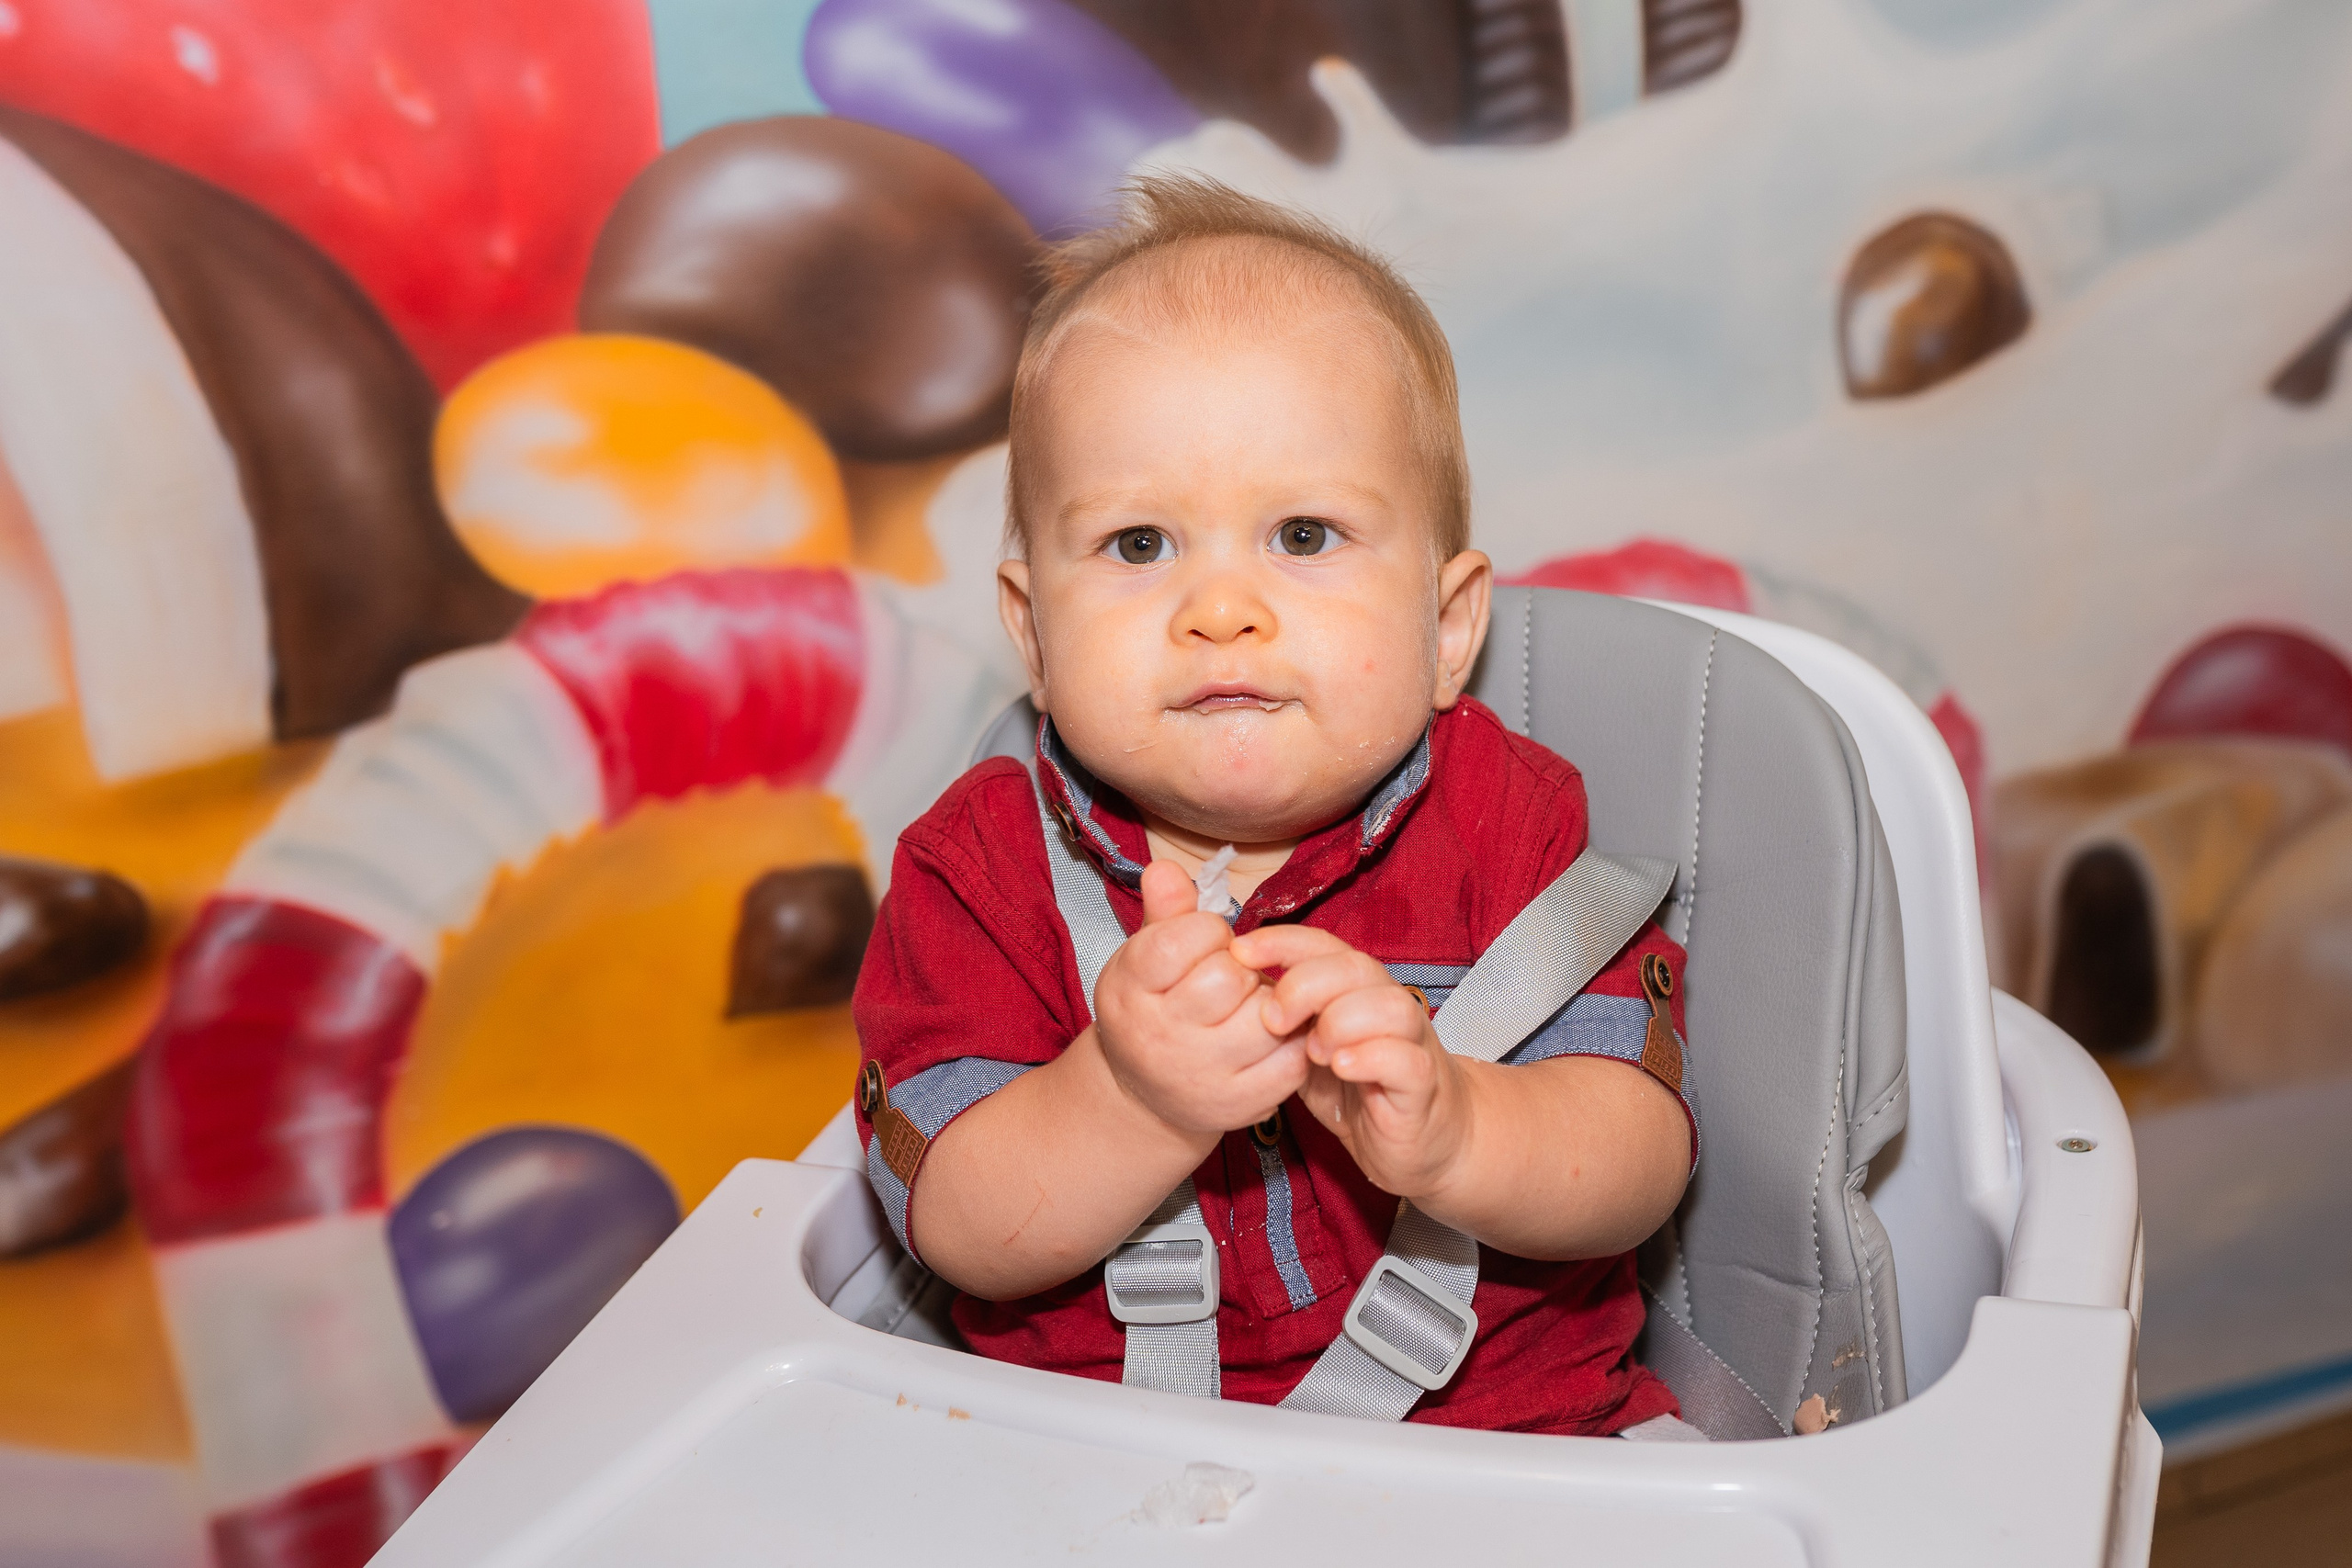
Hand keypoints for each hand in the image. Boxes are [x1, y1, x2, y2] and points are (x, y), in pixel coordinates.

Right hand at [1091, 860, 1306, 1139]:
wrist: (1144, 1096)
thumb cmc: (1153, 1008)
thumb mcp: (1145, 957)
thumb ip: (1163, 911)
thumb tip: (1166, 868)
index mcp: (1128, 990)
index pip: (1183, 940)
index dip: (1208, 932)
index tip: (1203, 945)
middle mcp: (1157, 1038)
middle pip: (1228, 978)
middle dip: (1239, 967)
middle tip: (1230, 979)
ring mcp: (1199, 1077)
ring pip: (1265, 1017)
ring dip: (1269, 1002)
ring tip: (1249, 1006)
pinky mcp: (1239, 1105)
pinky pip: (1290, 1059)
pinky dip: (1291, 1039)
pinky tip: (1271, 1035)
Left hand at [1231, 925, 1471, 1201]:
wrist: (1423, 1141)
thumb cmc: (1361, 1089)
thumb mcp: (1310, 1050)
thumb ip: (1286, 1021)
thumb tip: (1231, 989)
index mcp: (1357, 991)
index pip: (1323, 945)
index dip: (1282, 941)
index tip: (1238, 952)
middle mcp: (1388, 1006)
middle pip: (1356, 967)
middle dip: (1306, 984)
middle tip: (1273, 1020)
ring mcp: (1411, 1044)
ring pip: (1389, 1006)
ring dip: (1342, 1021)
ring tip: (1313, 1052)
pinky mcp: (1422, 1086)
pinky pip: (1405, 1060)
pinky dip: (1370, 1058)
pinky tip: (1341, 1068)